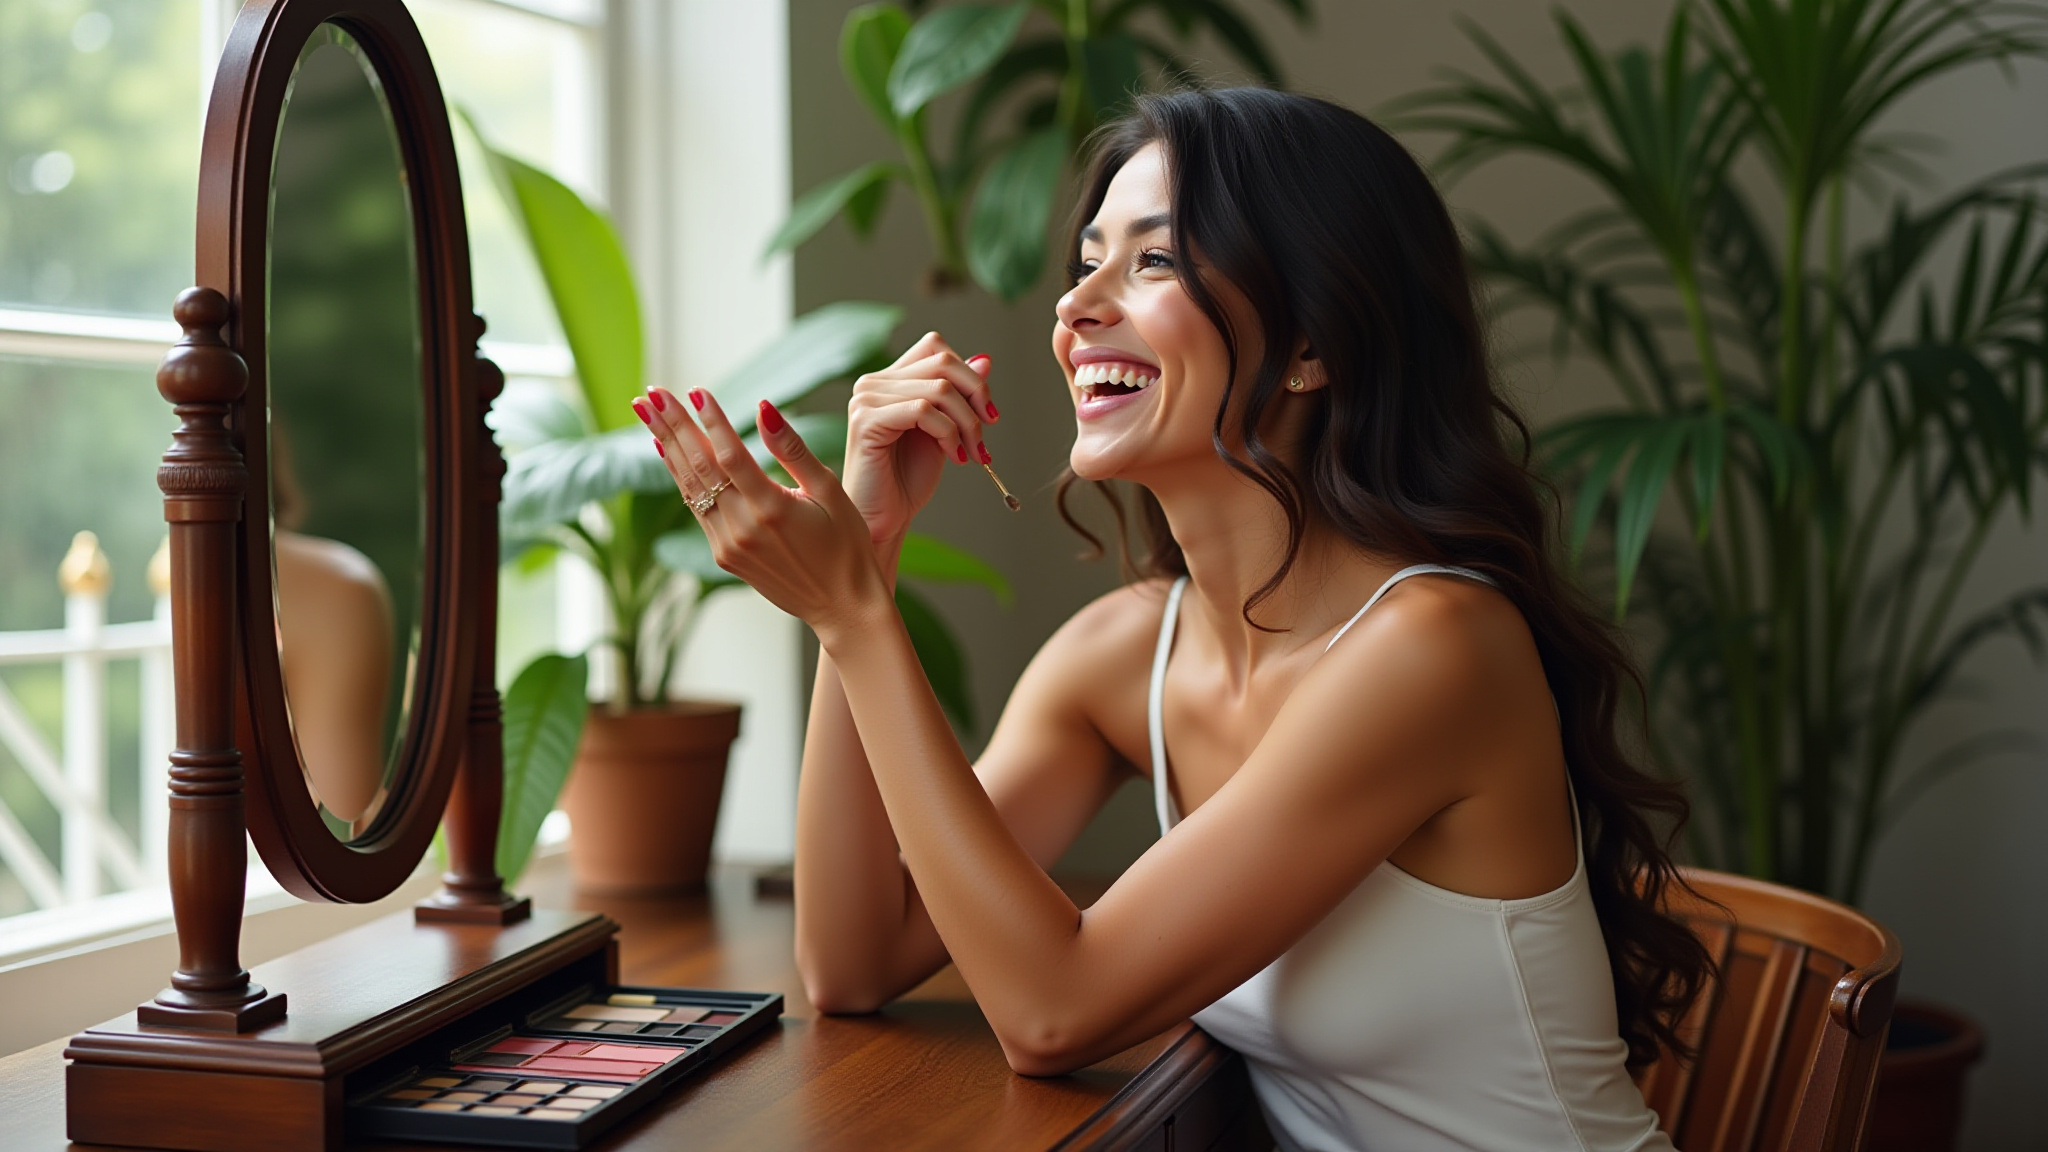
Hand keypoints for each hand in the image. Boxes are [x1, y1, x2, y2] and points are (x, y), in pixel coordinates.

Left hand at [636, 386, 890, 638]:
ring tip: (647, 414)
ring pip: (690, 488)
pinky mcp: (724, 557)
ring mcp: (729, 545)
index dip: (710, 420)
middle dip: (673, 426)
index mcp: (773, 509)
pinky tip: (668, 452)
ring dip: (667, 447)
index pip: (730, 455)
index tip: (695, 390)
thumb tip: (763, 409)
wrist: (842, 607)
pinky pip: (696, 509)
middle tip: (651, 394)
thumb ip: (794, 450)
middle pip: (699, 467)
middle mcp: (744, 528)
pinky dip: (681, 477)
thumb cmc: (846, 545)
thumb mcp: (830, 492)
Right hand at [842, 332, 999, 547]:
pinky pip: (922, 411)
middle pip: (942, 362)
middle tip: (988, 431)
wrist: (885, 518)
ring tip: (973, 453)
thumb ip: (959, 395)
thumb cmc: (908, 479)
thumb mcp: (944, 430)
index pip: (935, 346)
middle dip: (976, 396)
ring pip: (938, 389)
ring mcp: (866, 399)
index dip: (969, 375)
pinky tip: (954, 458)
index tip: (988, 413)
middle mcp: (873, 383)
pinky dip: (948, 433)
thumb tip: (984, 360)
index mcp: (889, 380)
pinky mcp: (866, 420)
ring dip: (967, 423)